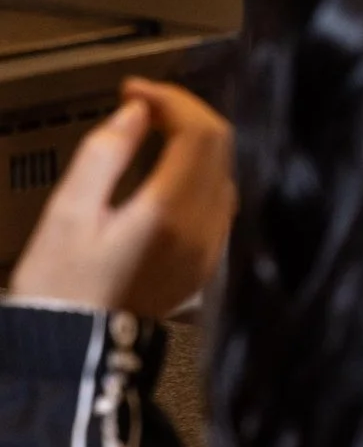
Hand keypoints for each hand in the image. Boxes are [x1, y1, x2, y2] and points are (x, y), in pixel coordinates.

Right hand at [11, 80, 234, 318]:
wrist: (68, 356)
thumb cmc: (57, 287)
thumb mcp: (67, 213)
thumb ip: (105, 154)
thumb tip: (137, 112)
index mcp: (172, 211)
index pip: (199, 132)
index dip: (171, 99)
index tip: (133, 89)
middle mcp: (203, 228)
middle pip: (218, 147)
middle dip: (184, 115)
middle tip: (140, 103)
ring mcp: (209, 248)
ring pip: (221, 171)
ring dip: (194, 141)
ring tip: (150, 128)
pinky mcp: (202, 264)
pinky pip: (216, 200)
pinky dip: (197, 172)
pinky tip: (165, 169)